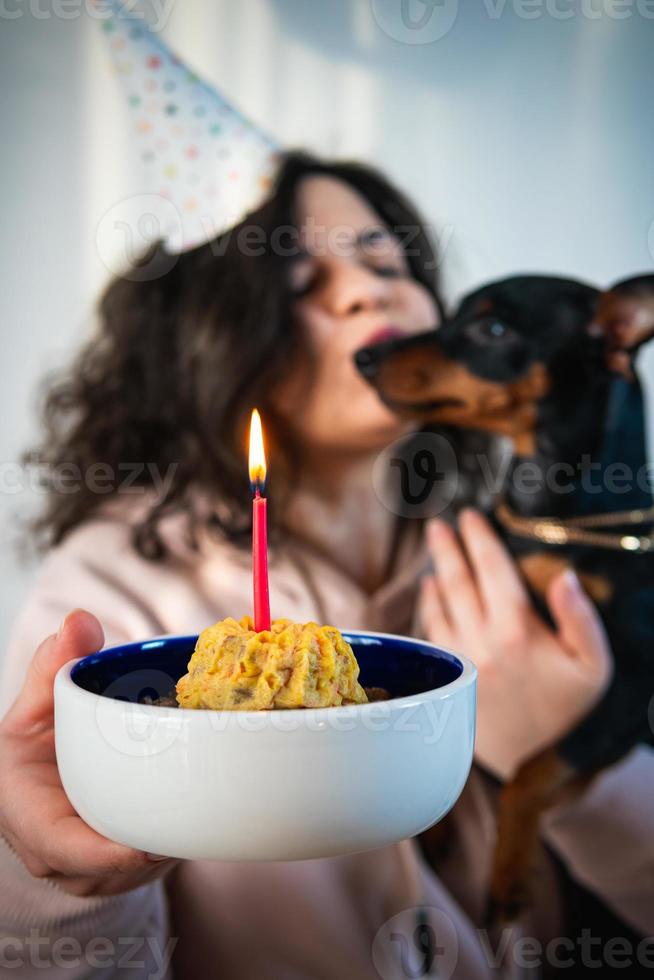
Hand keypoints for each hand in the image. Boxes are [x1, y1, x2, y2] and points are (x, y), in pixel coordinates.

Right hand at [0, 609, 178, 896]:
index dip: (106, 854)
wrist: (37, 780)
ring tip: (207, 811)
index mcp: (27, 816)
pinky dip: (175, 842)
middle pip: (112, 867)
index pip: (64, 848)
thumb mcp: (33, 704)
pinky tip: (205, 814)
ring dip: (171, 846)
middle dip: (154, 850)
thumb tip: (80, 621)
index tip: (147, 846)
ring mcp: (90, 869)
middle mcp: (59, 855)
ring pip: (137, 870)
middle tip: (199, 816)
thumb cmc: (34, 744)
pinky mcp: (119, 868)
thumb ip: (52, 664)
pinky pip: (149, 861)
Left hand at [419, 510, 612, 780]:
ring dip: (435, 574)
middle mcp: (481, 641)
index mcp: (517, 631)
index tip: (470, 516)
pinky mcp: (447, 679)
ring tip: (434, 550)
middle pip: (457, 581)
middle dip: (447, 548)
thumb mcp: (593, 665)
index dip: (480, 538)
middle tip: (439, 524)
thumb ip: (580, 618)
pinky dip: (429, 609)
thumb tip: (565, 575)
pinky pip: (431, 634)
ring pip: (439, 606)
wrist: (539, 765)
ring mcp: (459, 660)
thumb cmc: (571, 711)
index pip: (492, 570)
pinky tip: (431, 595)